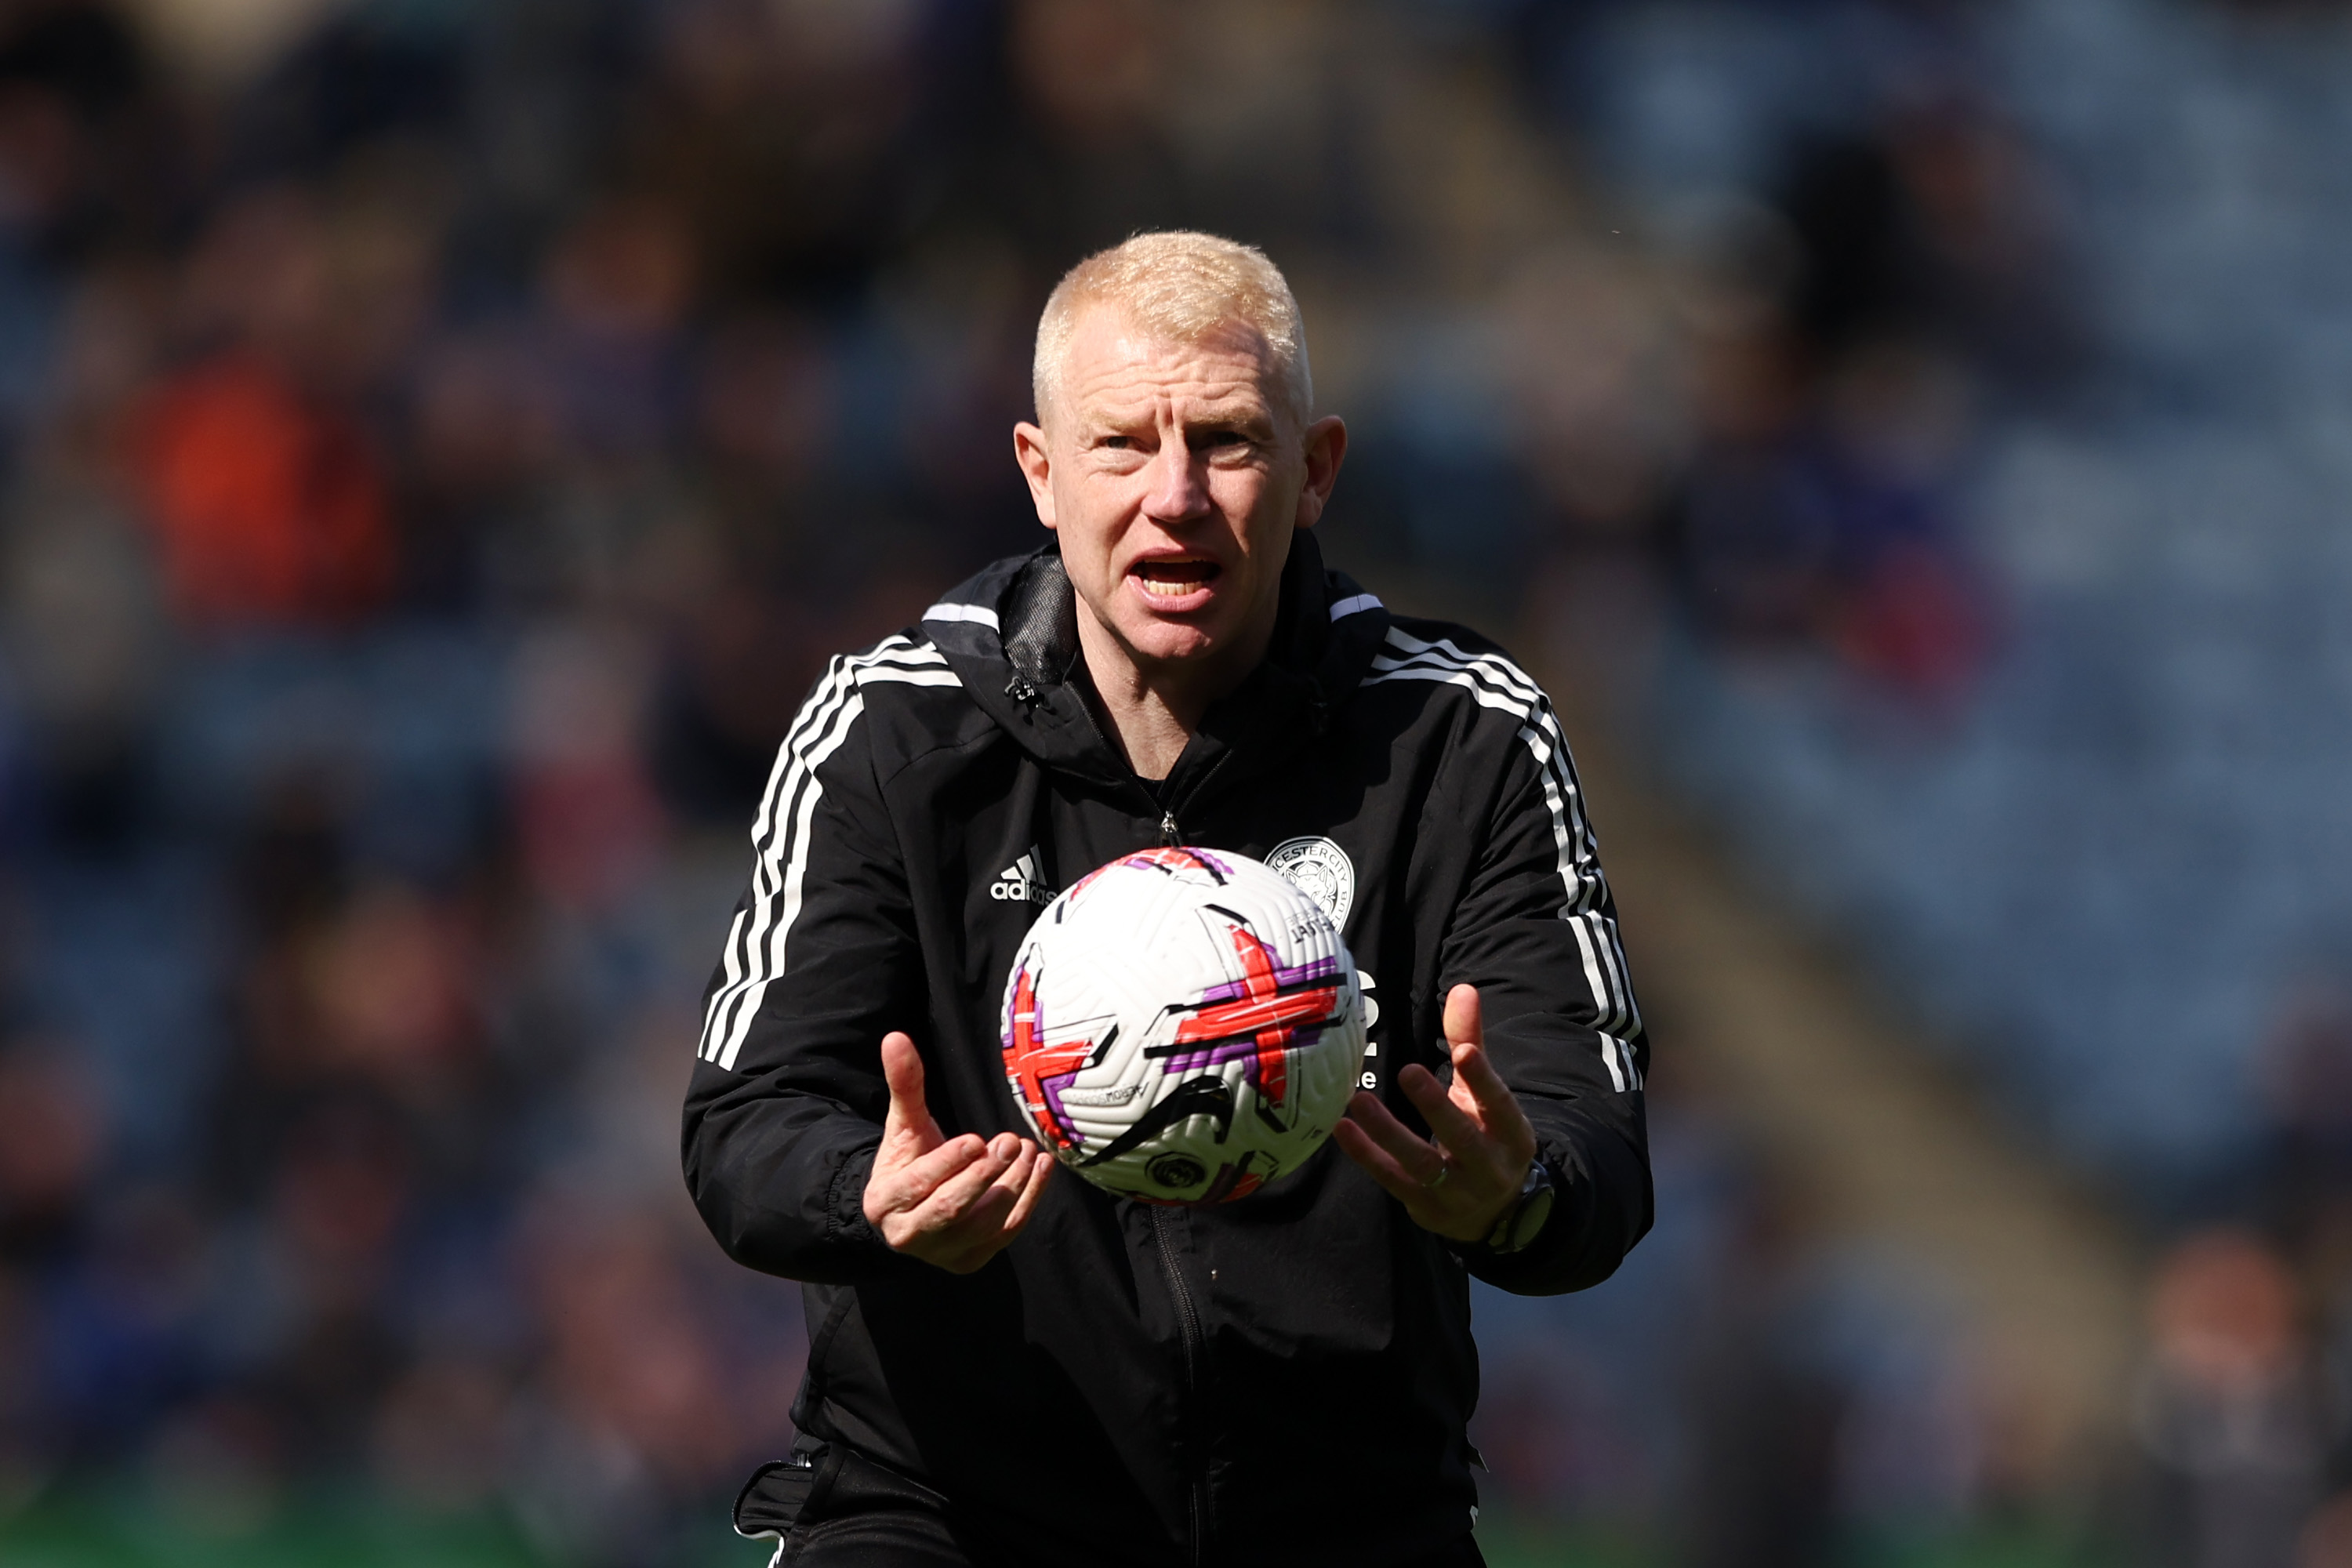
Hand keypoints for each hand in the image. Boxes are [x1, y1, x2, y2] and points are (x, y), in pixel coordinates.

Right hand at [862, 1032, 1052, 1272]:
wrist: (910, 1208)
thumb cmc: (908, 1158)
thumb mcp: (903, 1123)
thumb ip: (904, 1084)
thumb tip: (895, 1037)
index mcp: (886, 1201)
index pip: (918, 1184)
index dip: (947, 1163)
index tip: (977, 1139)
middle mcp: (910, 1234)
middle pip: (951, 1210)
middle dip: (984, 1176)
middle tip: (1011, 1143)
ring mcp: (944, 1253)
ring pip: (984, 1222)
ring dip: (1012, 1185)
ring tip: (1027, 1150)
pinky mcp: (973, 1258)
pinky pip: (1006, 1231)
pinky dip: (1028, 1199)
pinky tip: (1041, 1168)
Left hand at [1331, 984, 1537, 1244]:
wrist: (1490, 1213)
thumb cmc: (1483, 1134)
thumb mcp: (1483, 1095)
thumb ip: (1470, 1042)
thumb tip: (1464, 989)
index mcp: (1511, 1133)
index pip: (1499, 1104)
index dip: (1483, 1079)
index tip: (1463, 1052)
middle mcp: (1489, 1166)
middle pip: (1463, 1137)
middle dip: (1436, 1106)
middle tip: (1407, 1071)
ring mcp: (1456, 1192)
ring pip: (1423, 1163)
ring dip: (1389, 1133)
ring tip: (1359, 1100)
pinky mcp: (1424, 1207)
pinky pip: (1393, 1180)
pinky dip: (1367, 1156)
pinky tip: (1343, 1129)